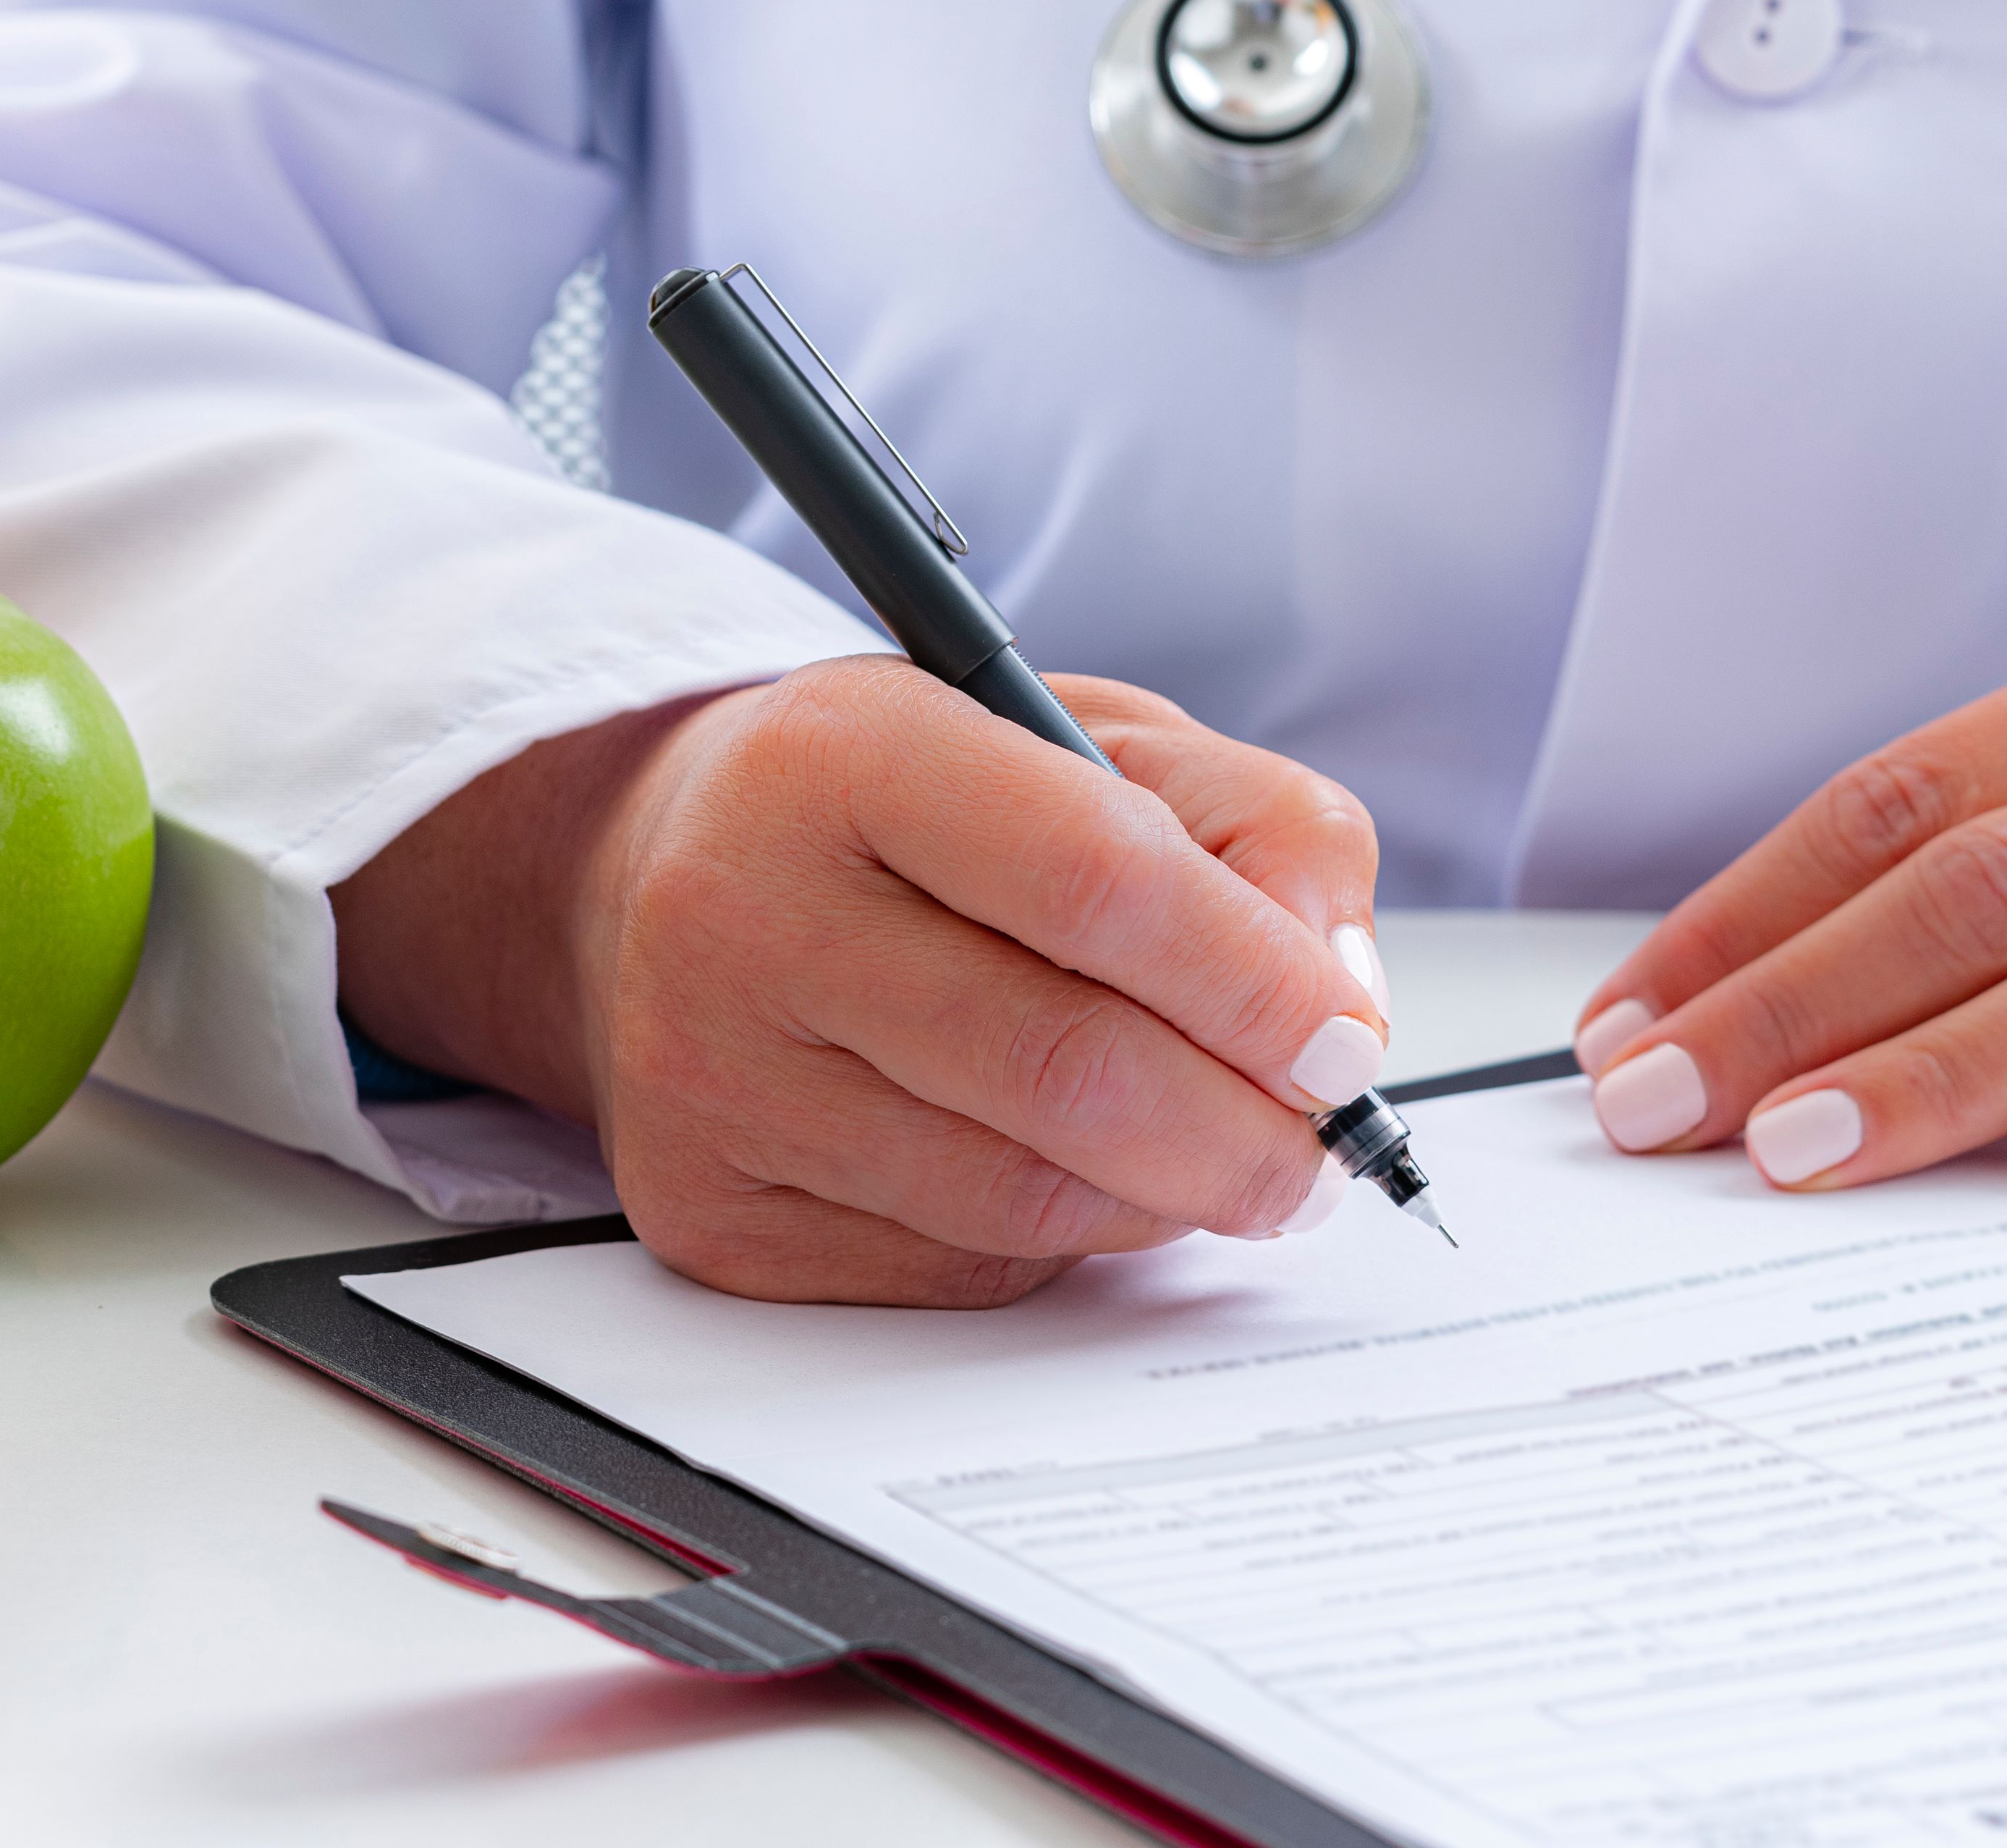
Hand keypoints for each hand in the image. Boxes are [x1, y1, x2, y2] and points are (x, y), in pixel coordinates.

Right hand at [332, 656, 1392, 1304]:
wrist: (661, 876)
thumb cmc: (906, 805)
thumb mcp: (1087, 737)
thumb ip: (1255, 828)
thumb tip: (1338, 1008)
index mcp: (841, 751)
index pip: (1098, 879)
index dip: (1257, 981)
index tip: (1345, 1046)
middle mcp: (742, 909)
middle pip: (1070, 1070)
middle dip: (1245, 1135)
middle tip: (1315, 1151)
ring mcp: (708, 1075)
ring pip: (1025, 1198)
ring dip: (1165, 1197)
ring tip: (1201, 1148)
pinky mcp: (708, 1212)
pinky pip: (956, 1270)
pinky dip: (1053, 1241)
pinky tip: (1046, 1164)